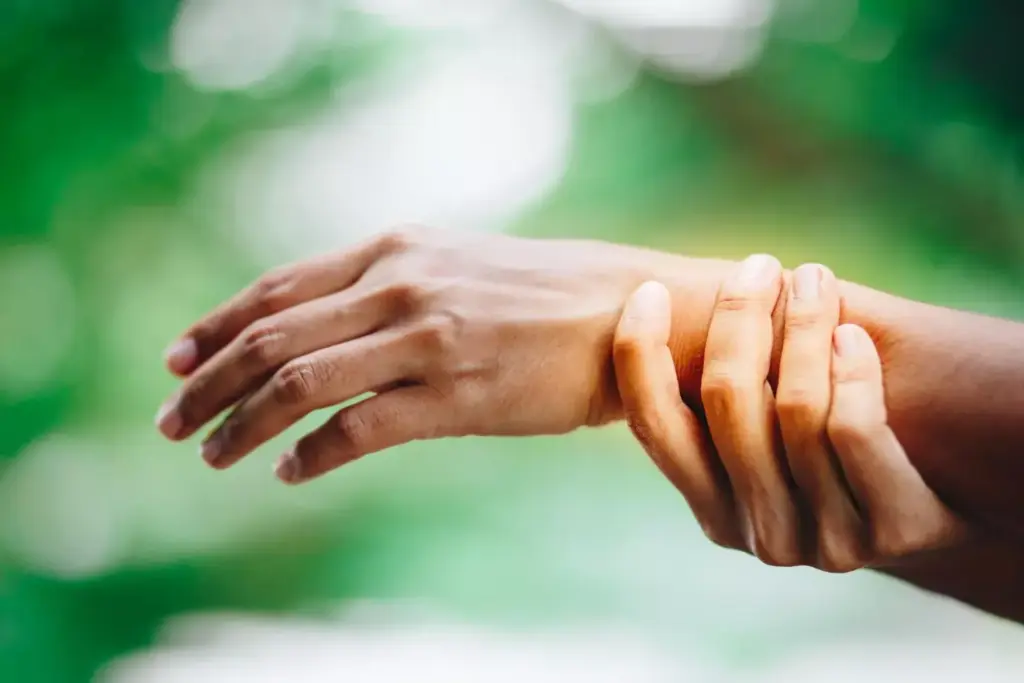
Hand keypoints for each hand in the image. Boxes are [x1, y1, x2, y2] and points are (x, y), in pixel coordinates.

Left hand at [155, 227, 696, 483]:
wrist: (629, 315)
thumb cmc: (542, 294)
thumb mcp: (454, 262)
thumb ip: (387, 280)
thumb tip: (321, 319)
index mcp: (394, 249)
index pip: (277, 287)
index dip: (215, 325)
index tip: (176, 360)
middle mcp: (399, 286)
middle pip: (272, 337)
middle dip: (208, 382)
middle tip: (171, 420)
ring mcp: (427, 339)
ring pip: (301, 384)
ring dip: (242, 424)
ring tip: (212, 454)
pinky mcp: (457, 395)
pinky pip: (358, 430)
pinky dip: (310, 455)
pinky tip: (289, 472)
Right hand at [612, 257, 966, 571]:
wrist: (948, 501)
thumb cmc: (842, 444)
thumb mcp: (776, 428)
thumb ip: (729, 392)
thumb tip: (653, 300)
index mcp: (715, 508)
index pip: (657, 428)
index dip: (641, 355)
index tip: (649, 291)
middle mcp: (761, 534)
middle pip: (727, 401)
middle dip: (738, 316)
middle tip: (756, 265)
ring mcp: (826, 541)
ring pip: (796, 408)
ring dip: (803, 327)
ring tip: (813, 280)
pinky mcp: (892, 532)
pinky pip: (853, 432)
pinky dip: (850, 370)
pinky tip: (853, 336)